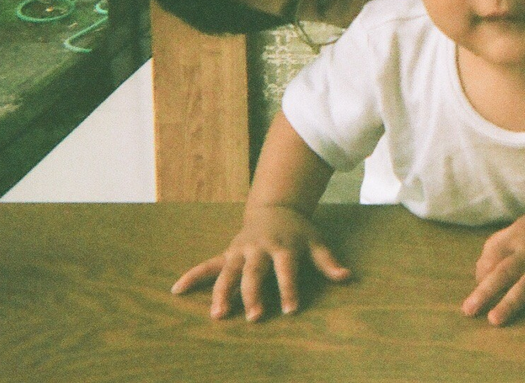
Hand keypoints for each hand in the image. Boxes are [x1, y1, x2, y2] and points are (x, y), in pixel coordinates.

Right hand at [171, 204, 350, 320]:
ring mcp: (240, 250)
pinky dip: (192, 276)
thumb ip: (328, 261)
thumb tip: (347, 277)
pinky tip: (177, 289)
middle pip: (254, 273)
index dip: (289, 289)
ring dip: (222, 293)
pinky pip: (207, 265)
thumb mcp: (316, 241)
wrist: (274, 207)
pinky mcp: (227, 253)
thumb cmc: (298, 231)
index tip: (291, 310)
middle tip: (254, 317)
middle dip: (253, 294)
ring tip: (218, 315)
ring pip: (228, 272)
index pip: (286, 269)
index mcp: (282, 245)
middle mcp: (259, 247)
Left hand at [462, 208, 524, 326]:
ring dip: (510, 303)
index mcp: (514, 240)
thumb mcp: (514, 229)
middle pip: (504, 272)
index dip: (481, 273)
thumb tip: (479, 275)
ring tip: (494, 319)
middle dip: (485, 291)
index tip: (477, 288)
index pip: (491, 257)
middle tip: (469, 310)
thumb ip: (494, 248)